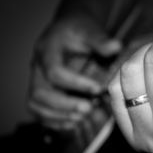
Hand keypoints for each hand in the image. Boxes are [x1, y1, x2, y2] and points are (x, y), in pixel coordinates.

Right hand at [28, 16, 121, 130]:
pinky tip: (74, 123)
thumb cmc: (79, 30)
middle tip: (88, 109)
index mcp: (48, 50)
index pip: (55, 72)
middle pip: (39, 92)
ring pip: (36, 104)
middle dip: (63, 105)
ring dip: (59, 115)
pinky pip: (39, 111)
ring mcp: (37, 80)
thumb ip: (101, 40)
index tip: (98, 89)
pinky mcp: (41, 91)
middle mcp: (37, 67)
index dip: (75, 83)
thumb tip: (116, 46)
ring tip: (82, 117)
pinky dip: (54, 120)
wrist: (68, 29)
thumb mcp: (90, 29)